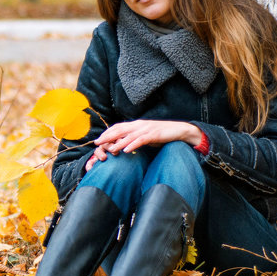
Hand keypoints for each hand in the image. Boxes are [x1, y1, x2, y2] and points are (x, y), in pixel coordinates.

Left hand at [84, 120, 203, 170]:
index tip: (98, 139)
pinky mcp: (154, 134)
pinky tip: (126, 151)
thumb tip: (124, 145)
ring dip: (118, 142)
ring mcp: (146, 129)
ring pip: (129, 135)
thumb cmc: (162, 134)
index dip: (107, 132)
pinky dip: (133, 145)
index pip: (118, 127)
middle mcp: (139, 125)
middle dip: (108, 136)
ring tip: (110, 149)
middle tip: (97, 143)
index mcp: (137, 124)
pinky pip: (141, 140)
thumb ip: (135, 138)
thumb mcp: (146, 135)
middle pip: (120, 129)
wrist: (179, 130)